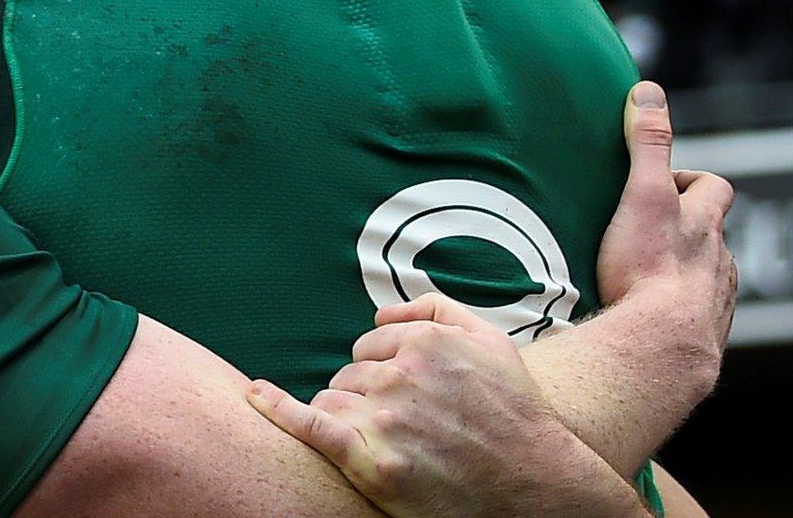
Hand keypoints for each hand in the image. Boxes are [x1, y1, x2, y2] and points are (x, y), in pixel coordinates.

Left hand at [247, 295, 644, 517]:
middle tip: (406, 426)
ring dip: (347, 417)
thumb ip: (436, 309)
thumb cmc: (515, 414)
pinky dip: (277, 408)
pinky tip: (256, 394)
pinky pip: (309, 425)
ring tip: (391, 443)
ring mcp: (385, 419)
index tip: (408, 396)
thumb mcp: (491, 341)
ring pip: (333, 401)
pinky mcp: (371, 462)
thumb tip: (383, 307)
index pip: (371, 344)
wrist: (536, 486)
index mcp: (426, 341)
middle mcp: (401, 374)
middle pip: (350, 375)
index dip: (385, 371)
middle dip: (367, 396)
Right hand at [595, 82, 736, 361]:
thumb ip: (646, 142)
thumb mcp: (643, 194)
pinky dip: (679, 315)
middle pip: (715, 236)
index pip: (714, 188)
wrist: (661, 350)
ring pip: (709, 280)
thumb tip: (648, 89)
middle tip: (651, 230)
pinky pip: (696, 322)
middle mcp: (719, 262)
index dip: (693, 181)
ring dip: (686, 274)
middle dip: (690, 229)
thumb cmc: (649, 269)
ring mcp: (714, 304)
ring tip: (648, 278)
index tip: (664, 183)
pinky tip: (652, 321)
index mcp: (705, 225)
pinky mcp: (701, 341)